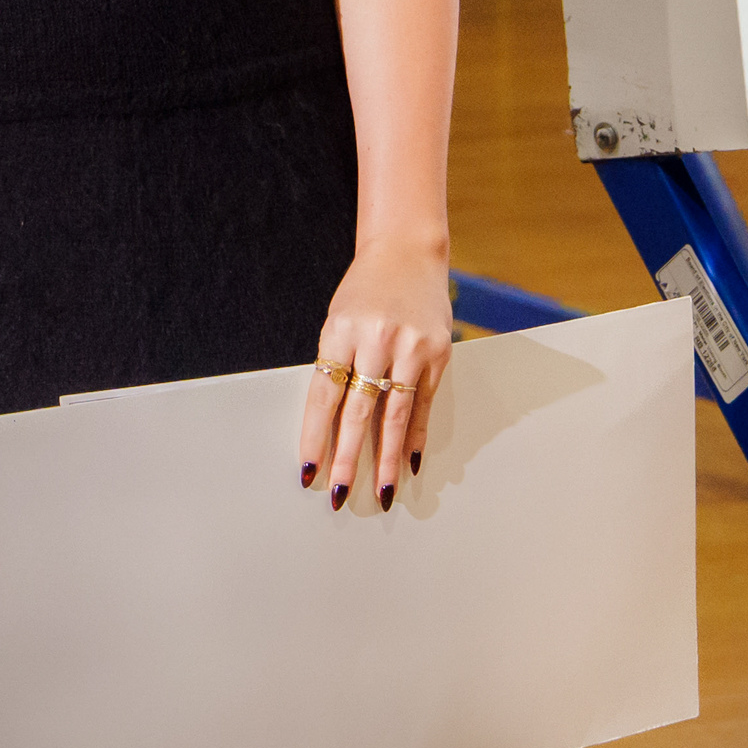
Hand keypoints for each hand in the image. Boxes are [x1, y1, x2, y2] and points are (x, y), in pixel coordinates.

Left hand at [299, 239, 452, 515]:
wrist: (406, 253)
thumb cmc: (364, 291)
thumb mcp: (338, 320)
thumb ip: (337, 365)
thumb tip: (330, 425)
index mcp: (340, 331)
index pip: (325, 395)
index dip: (316, 437)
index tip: (310, 470)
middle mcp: (376, 339)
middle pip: (359, 411)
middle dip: (349, 458)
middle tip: (342, 494)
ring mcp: (410, 347)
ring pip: (395, 414)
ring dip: (386, 457)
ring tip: (381, 490)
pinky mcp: (437, 353)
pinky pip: (422, 403)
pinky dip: (415, 435)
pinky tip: (408, 462)